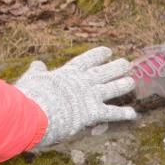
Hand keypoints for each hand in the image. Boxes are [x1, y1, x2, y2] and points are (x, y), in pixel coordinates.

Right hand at [14, 47, 135, 148]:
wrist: (36, 112)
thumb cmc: (30, 96)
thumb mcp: (32, 79)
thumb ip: (37, 72)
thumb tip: (37, 63)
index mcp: (68, 73)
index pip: (86, 61)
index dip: (98, 55)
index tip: (108, 50)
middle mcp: (83, 82)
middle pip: (103, 72)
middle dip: (116, 67)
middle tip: (126, 63)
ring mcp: (90, 96)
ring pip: (112, 88)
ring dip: (123, 85)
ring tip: (131, 81)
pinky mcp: (94, 112)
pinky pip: (112, 113)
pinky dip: (123, 114)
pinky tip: (134, 114)